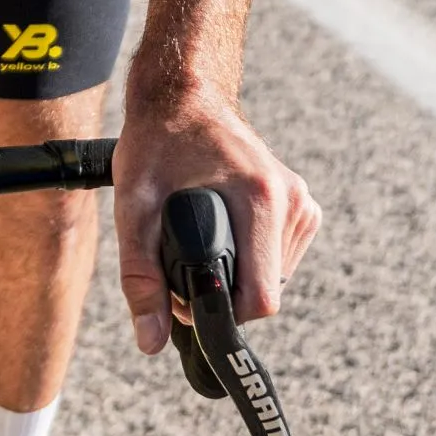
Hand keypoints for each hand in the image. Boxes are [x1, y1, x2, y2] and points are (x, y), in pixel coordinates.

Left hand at [110, 81, 317, 357]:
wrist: (183, 94)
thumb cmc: (156, 143)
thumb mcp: (134, 207)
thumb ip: (140, 275)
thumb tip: (151, 341)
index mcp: (260, 199)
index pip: (261, 299)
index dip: (220, 312)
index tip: (185, 297)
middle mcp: (291, 200)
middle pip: (267, 292)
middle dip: (224, 294)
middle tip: (179, 261)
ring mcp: (301, 201)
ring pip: (275, 279)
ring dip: (237, 277)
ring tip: (198, 241)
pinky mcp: (300, 203)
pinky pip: (281, 258)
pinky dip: (251, 259)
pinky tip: (222, 233)